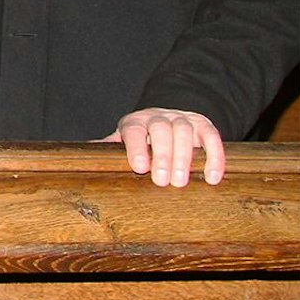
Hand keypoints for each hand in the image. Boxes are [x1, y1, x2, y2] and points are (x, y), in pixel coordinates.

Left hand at [108, 107, 225, 186]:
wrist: (167, 119)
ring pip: (185, 131)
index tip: (139, 167)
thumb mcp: (122, 141)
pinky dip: (214, 157)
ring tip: (180, 182)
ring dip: (184, 158)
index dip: (136, 147)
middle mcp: (159, 117)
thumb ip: (108, 148)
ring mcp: (182, 119)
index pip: (133, 130)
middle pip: (161, 129)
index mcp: (135, 122)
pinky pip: (212, 138)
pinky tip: (212, 177)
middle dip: (162, 155)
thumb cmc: (140, 138)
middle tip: (162, 181)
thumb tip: (84, 154)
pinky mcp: (204, 126)